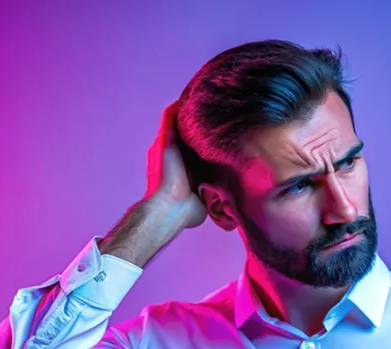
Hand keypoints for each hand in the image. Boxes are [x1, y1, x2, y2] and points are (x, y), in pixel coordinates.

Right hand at [99, 101, 206, 266]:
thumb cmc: (185, 211)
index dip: (201, 136)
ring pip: (176, 120)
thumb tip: (226, 198)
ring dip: (188, 109)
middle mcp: (169, 152)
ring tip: (203, 95)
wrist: (171, 210)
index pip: (190, 145)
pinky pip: (170, 117)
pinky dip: (179, 107)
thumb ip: (210, 192)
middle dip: (196, 119)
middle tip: (213, 106)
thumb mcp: (202, 198)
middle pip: (183, 129)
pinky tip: (192, 95)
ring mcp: (165, 145)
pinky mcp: (165, 140)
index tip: (216, 126)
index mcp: (178, 165)